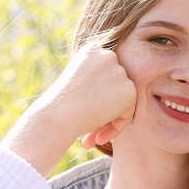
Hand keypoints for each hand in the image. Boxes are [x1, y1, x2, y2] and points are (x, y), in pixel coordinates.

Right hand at [2, 42, 136, 175]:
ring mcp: (120, 71)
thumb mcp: (76, 85)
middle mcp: (108, 55)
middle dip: (104, 110)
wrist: (58, 114)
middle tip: (90, 132)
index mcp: (91, 50)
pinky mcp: (130, 89)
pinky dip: (116, 127)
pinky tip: (98, 138)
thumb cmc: (59, 104)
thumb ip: (96, 85)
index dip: (96, 95)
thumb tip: (112, 96)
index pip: (104, 75)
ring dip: (109, 120)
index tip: (84, 112)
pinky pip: (128, 113)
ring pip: (122, 101)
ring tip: (92, 137)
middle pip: (114, 87)